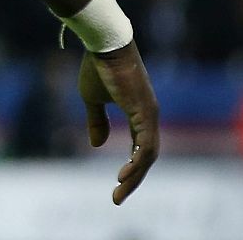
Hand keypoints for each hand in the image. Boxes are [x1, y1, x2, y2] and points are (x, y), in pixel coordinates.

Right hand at [78, 41, 159, 204]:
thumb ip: (97, 121)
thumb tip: (98, 145)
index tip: (117, 184)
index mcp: (139, 113)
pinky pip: (145, 145)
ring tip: (119, 190)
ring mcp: (150, 114)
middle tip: (117, 197)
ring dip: (135, 176)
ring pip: (148, 155)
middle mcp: (149, 116)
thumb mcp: (92, 99)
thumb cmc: (98, 66)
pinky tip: (124, 174)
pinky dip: (137, 162)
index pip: (140, 147)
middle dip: (133, 179)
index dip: (130, 167)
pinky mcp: (145, 112)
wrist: (104, 45)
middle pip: (146, 156)